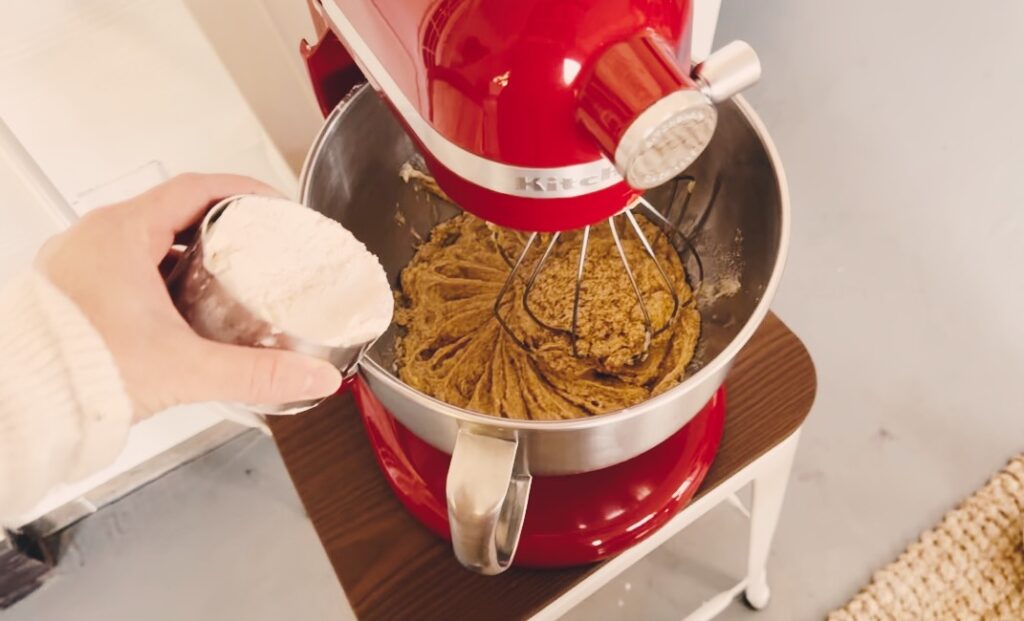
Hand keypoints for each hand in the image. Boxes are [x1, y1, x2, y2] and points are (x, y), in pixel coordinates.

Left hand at [35, 173, 342, 420]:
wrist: (21, 407)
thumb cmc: (77, 374)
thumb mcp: (185, 368)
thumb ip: (257, 373)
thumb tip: (311, 377)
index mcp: (120, 235)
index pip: (196, 189)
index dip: (243, 192)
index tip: (273, 205)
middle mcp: (94, 239)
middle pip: (173, 211)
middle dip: (222, 225)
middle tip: (258, 244)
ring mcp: (79, 264)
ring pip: (147, 239)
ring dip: (189, 252)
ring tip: (225, 278)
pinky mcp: (72, 291)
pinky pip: (124, 265)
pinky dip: (160, 275)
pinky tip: (180, 308)